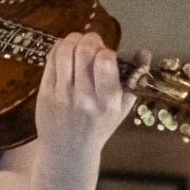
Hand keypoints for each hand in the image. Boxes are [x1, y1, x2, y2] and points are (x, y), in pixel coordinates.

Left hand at [32, 30, 139, 165]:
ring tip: (78, 41)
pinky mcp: (44, 93)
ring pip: (64, 52)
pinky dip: (58, 48)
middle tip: (92, 41)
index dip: (105, 50)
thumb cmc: (99, 127)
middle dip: (89, 39)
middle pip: (83, 52)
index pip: (105, 61)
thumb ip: (135, 79)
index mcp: (107, 102)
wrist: (68, 151)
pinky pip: (50, 61)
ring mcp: (62, 95)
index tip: (105, 52)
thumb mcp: (123, 108)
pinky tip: (64, 49)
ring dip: (72, 39)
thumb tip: (145, 51)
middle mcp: (84, 98)